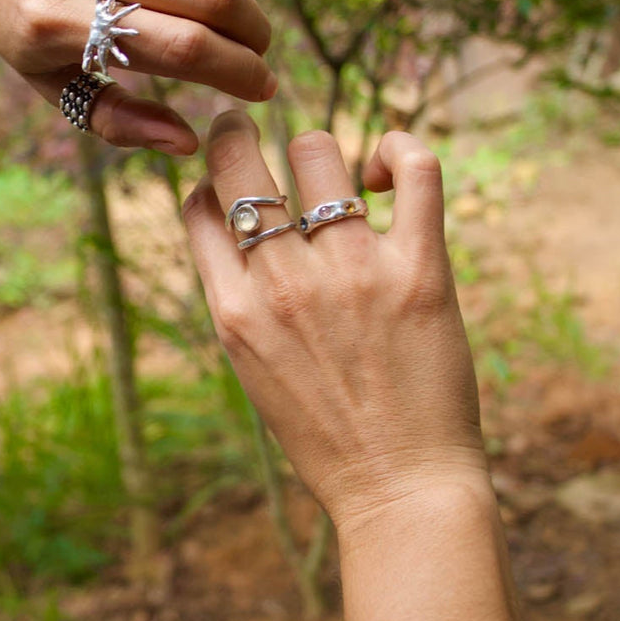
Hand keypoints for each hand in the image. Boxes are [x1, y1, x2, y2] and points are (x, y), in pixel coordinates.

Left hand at [0, 0, 274, 154]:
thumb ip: (118, 120)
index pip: (180, 47)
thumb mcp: (50, 81)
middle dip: (253, 26)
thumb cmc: (14, 19)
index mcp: (52, 20)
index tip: (264, 85)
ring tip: (232, 4)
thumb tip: (190, 144)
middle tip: (259, 44)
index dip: (238, 70)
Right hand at [180, 111, 488, 528]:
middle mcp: (285, 283)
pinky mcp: (421, 271)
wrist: (400, 490)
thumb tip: (233, 223)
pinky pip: (416, 170)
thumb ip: (239, 297)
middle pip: (241, 160)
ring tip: (341, 179)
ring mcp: (354, 272)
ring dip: (322, 153)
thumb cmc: (326, 435)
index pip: (198, 205)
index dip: (209, 181)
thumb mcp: (253, 368)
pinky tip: (389, 169)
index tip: (230, 182)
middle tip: (253, 130)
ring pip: (320, 151)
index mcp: (234, 311)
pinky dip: (401, 150)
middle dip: (239, 132)